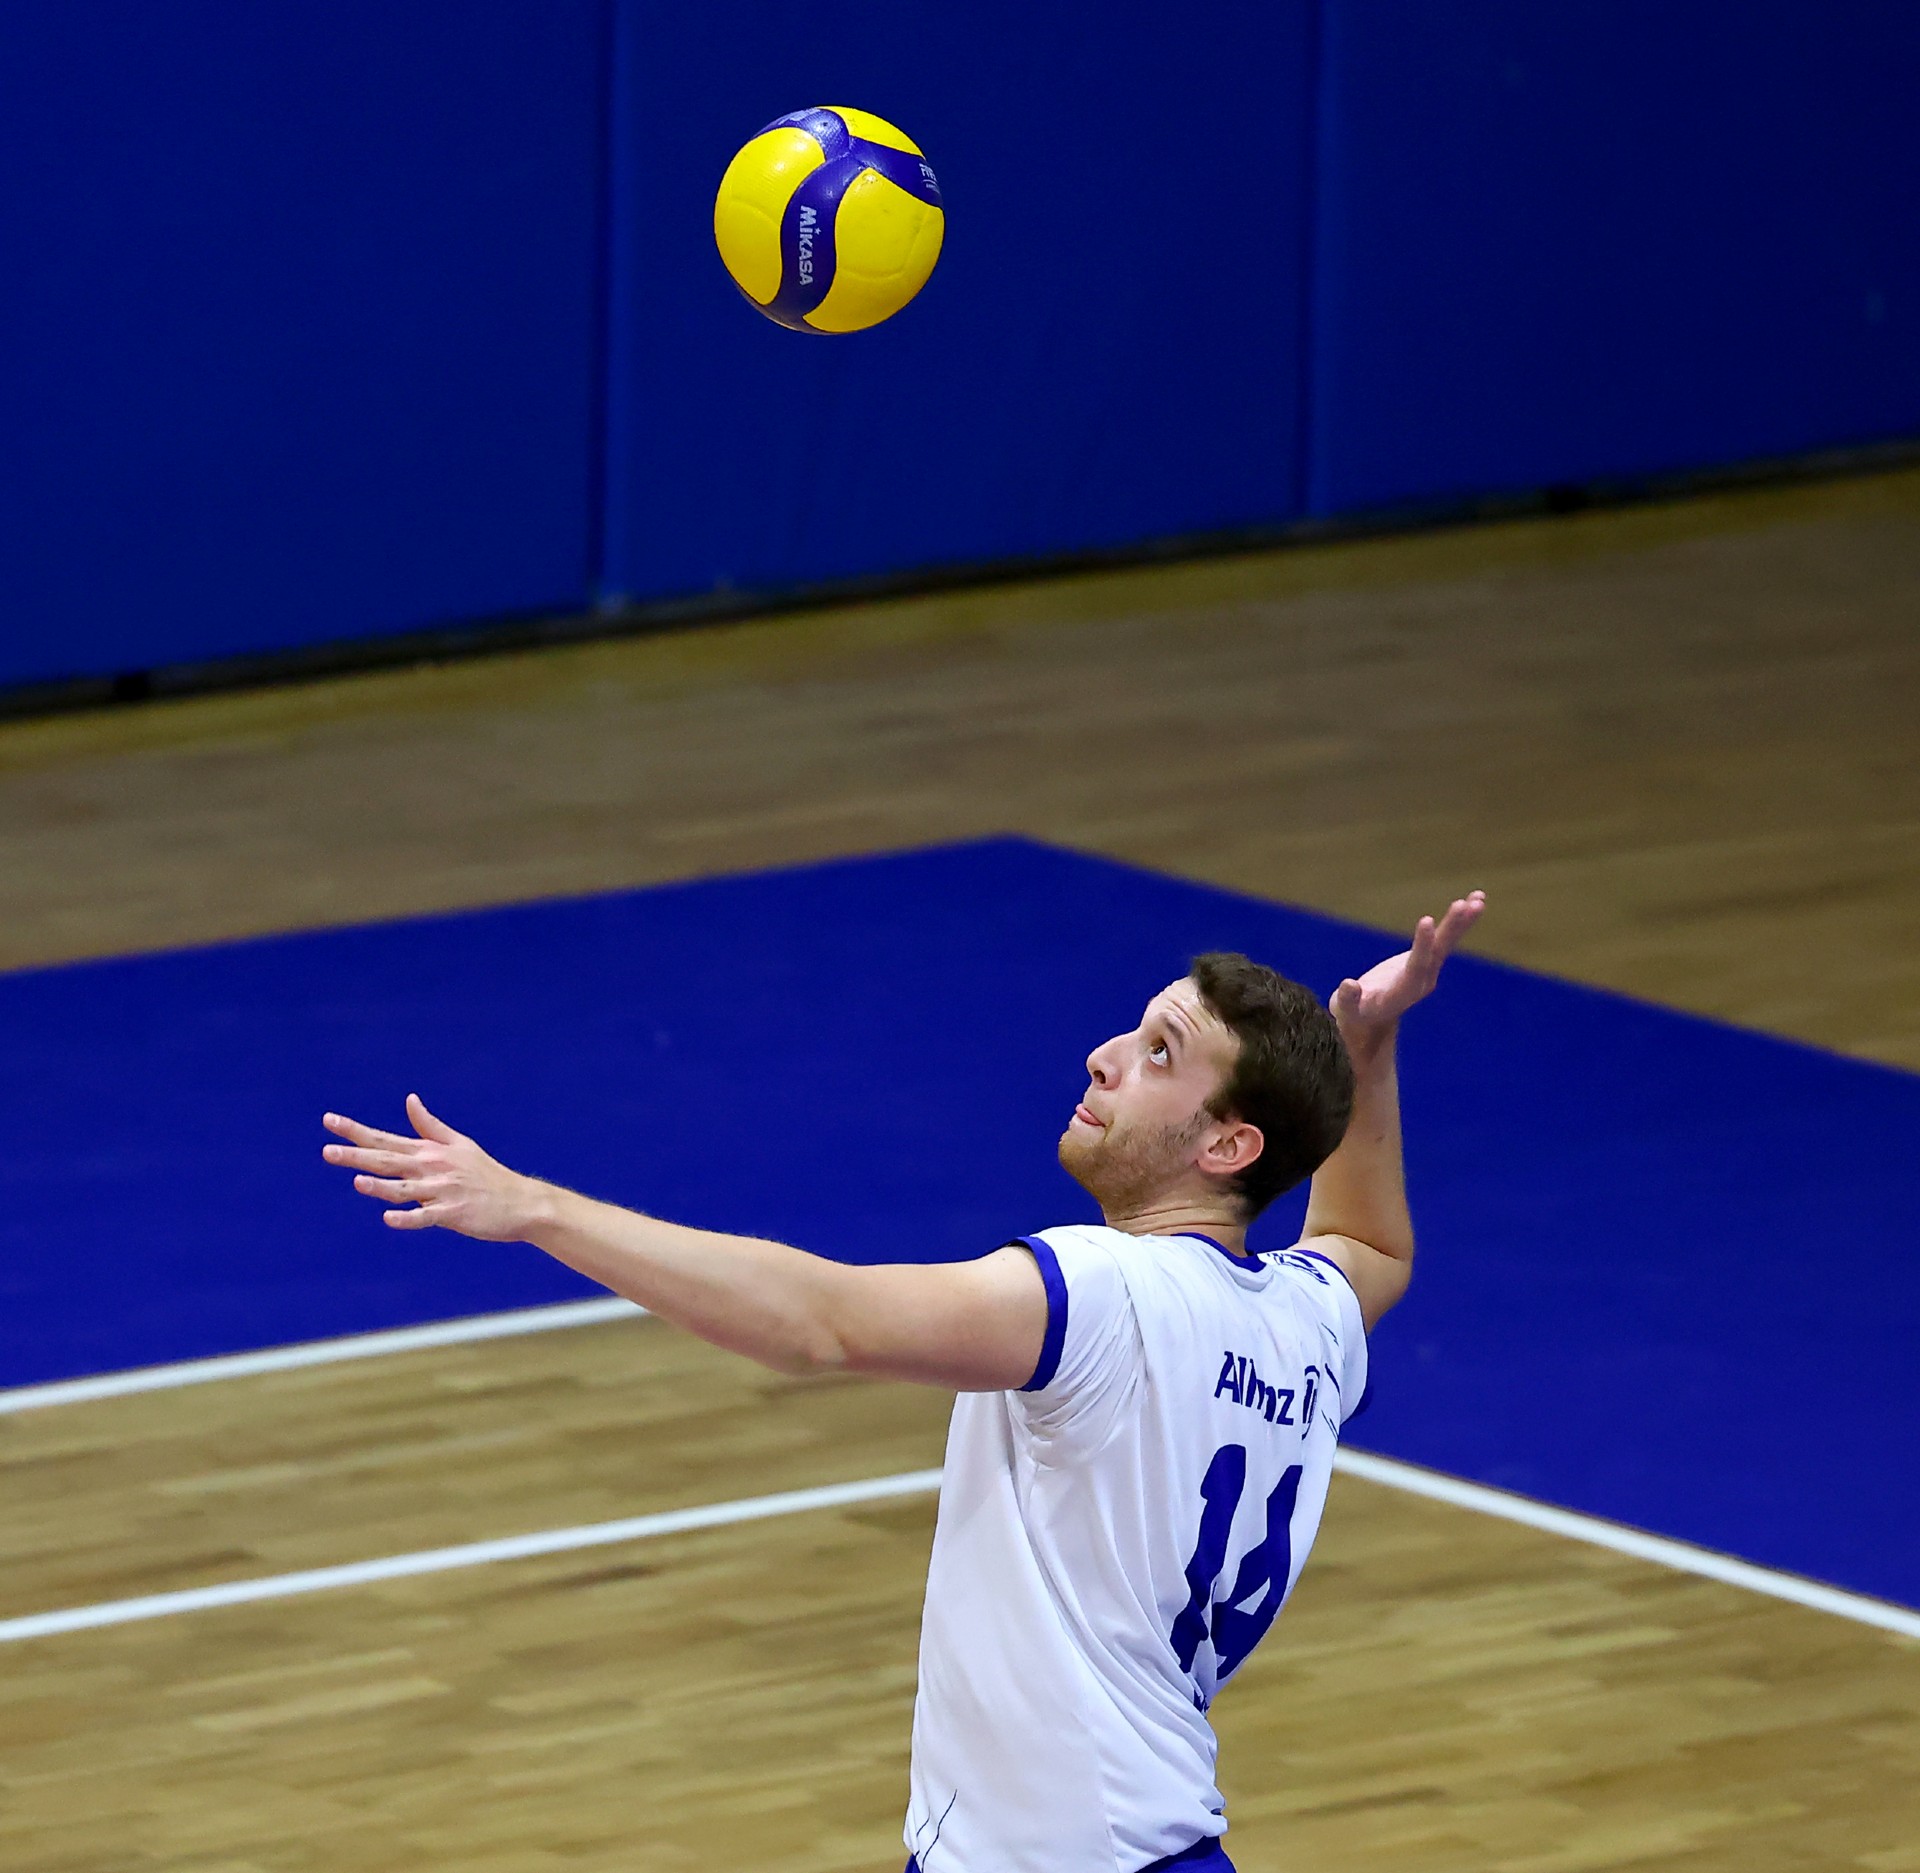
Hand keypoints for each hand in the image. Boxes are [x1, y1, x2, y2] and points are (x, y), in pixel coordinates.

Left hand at [322, 1094, 544, 1239]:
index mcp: (429, 1152)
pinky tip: (388, 1218)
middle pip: (387, 1160)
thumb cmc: (486, 1174)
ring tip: (357, 1181)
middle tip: (327, 1151)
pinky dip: (408, 1218)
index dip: (355, 1130)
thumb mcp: (459, 1144)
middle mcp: (431, 1168)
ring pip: (404, 1189)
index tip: (328, 1121)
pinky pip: (425, 1217)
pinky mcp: (453, 1213)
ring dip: (380, 1186)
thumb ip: (430, 1125)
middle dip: (356, 1155)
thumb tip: (410, 1100)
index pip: (384, 1138)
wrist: (519, 1201)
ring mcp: (442, 1191)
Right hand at [1331, 891, 1485, 1060]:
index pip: (1416, 966)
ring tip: (1479, 899)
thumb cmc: (1355, 1012)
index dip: (1422, 945)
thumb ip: (1347, 1000)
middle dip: (1450, 929)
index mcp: (1401, 993)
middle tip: (1463, 905)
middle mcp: (1421, 981)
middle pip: (1438, 952)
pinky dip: (1459, 920)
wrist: (1372, 1019)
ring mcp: (1427, 970)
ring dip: (1463, 921)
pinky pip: (1445, 938)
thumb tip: (1349, 985)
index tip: (1427, 921)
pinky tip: (1473, 901)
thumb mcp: (1347, 1010)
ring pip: (1447, 943)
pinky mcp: (1428, 959)